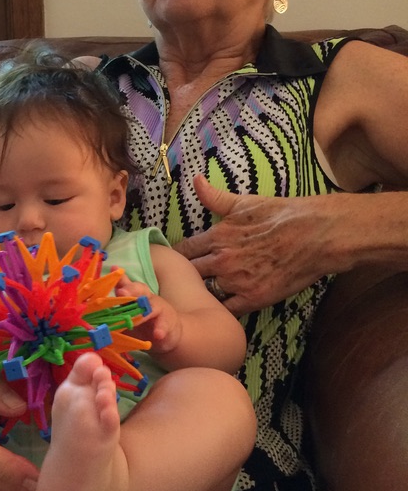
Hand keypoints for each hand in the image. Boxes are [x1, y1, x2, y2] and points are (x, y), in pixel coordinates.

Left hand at [114, 277, 181, 353]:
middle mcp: (147, 298)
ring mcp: (159, 309)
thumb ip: (113, 309)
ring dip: (145, 310)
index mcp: (134, 295)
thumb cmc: (143, 322)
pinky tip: (157, 335)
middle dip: (130, 290)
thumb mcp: (127, 314)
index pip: (126, 284)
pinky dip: (161, 329)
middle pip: (140, 290)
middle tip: (121, 293)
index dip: (119, 278)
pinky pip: (165, 325)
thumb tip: (90, 307)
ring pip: (153, 306)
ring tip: (139, 317)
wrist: (169, 333)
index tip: (113, 270)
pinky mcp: (168, 323)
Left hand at [175, 175, 336, 314]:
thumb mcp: (245, 202)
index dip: (176, 258)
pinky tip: (219, 310)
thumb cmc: (282, 215)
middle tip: (180, 283)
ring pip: (205, 294)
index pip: (183, 251)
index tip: (173, 262)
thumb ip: (215, 197)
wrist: (316, 234)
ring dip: (200, 295)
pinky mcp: (254, 298)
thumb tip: (196, 180)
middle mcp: (222, 260)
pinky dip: (221, 310)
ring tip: (197, 298)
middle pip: (189, 275)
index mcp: (217, 236)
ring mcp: (236, 281)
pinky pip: (227, 310)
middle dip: (183, 278)